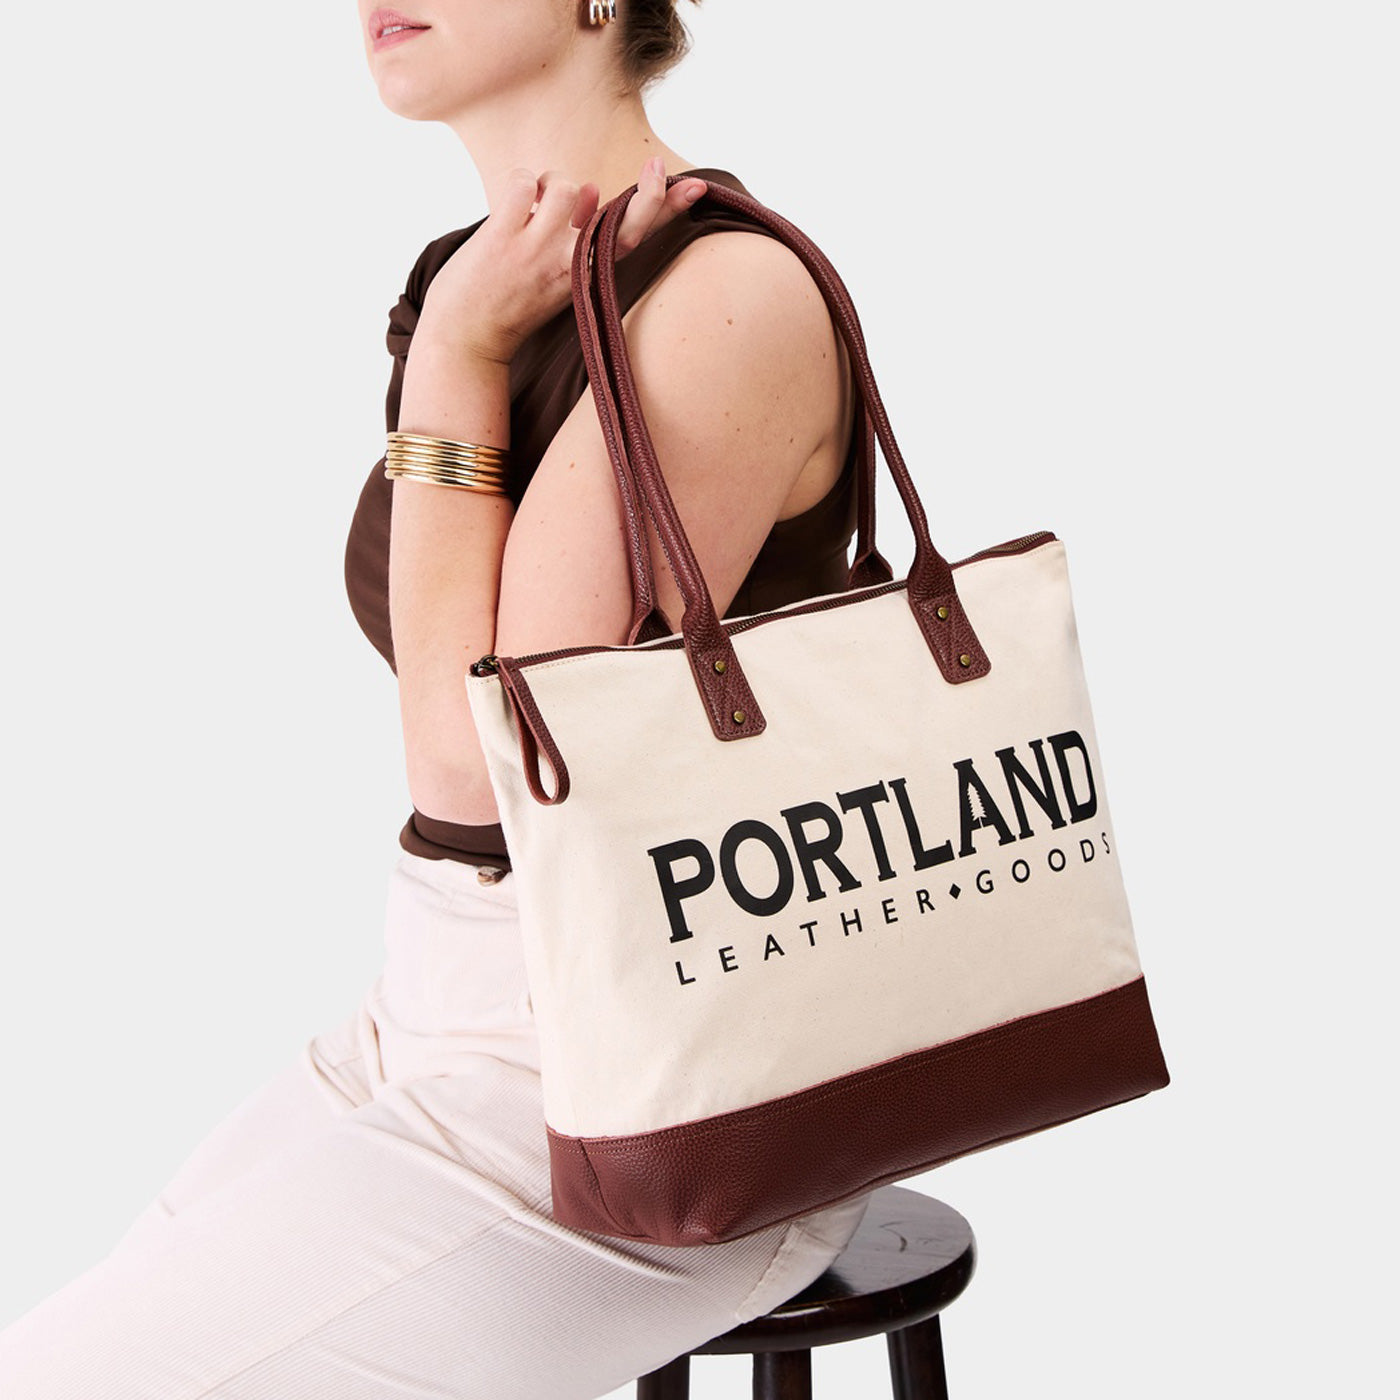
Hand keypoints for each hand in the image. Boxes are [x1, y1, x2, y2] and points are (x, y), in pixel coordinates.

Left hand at [415, 156, 707, 365]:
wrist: (465, 337)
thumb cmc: (509, 304)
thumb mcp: (555, 278)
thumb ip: (577, 234)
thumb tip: (592, 190)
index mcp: (584, 277)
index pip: (635, 239)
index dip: (664, 210)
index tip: (690, 185)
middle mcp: (569, 265)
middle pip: (622, 220)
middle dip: (648, 191)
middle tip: (657, 164)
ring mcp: (538, 250)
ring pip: (567, 185)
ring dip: (550, 185)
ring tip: (531, 210)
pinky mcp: (505, 235)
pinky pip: (526, 180)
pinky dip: (519, 184)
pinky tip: (510, 209)